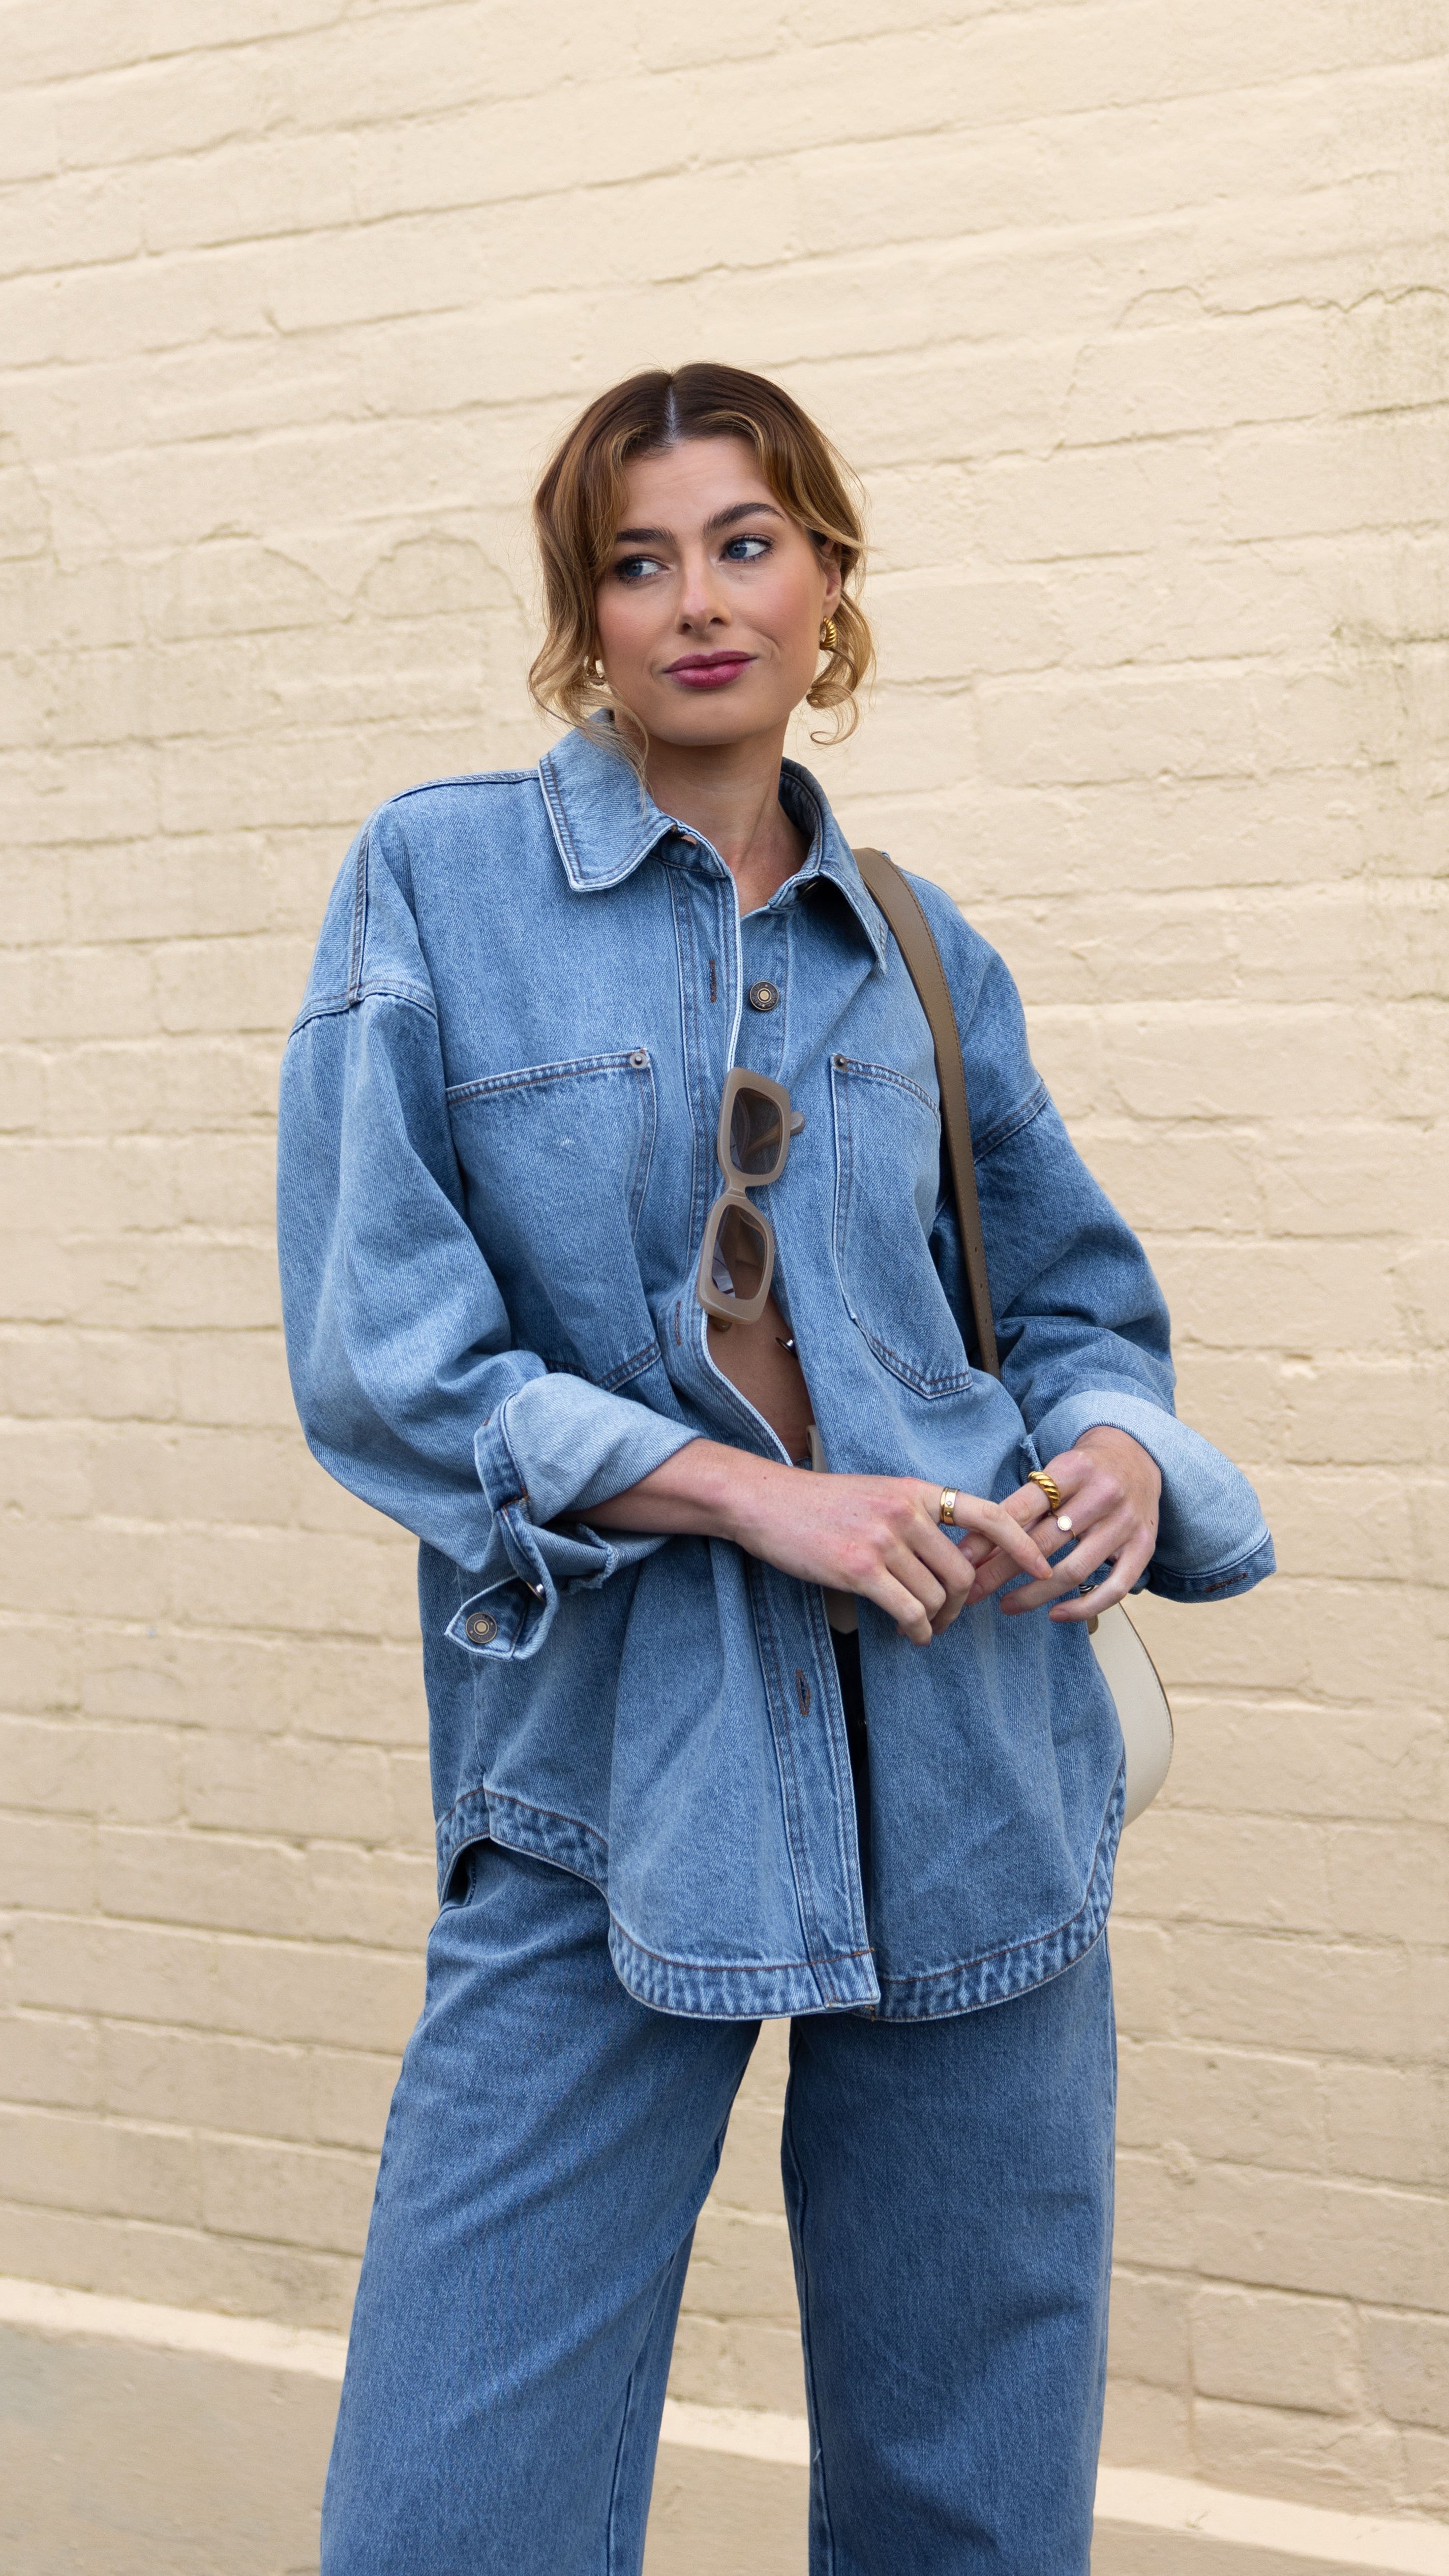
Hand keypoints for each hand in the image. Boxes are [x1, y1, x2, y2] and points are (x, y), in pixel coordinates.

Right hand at [725, 1466, 1054, 1646]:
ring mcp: (884, 1539)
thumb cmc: (819, 1504)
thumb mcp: (878, 1494)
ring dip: (935, 1622)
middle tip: (947, 1619)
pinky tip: (906, 1633)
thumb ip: (916, 1516)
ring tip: (919, 1627)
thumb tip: (953, 1557)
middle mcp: (907, 1511)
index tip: (1040, 1567)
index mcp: (916, 1491)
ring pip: (937, 1596)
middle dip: (963, 1604)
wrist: (764, 1502)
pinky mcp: (860, 1568)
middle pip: (964, 1571)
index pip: (987, 1513)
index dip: (1021, 1543)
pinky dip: (916, 1630)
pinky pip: (910, 1611)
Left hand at [964, 1427, 1160, 1622]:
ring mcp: (1126, 1523)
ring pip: (1073, 1570)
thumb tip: (971, 1549)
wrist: (1138, 1456)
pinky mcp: (1144, 1547)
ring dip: (1034, 1594)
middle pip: (1043, 1543)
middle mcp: (1102, 1494)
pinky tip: (1054, 1615)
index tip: (962, 1562)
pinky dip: (1083, 1608)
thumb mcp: (1052, 1474)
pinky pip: (1114, 1589)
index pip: (1022, 1509)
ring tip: (1005, 1605)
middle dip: (1001, 1571)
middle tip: (973, 1591)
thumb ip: (1020, 1508)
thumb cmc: (1082, 1471)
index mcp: (1073, 1469)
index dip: (988, 1539)